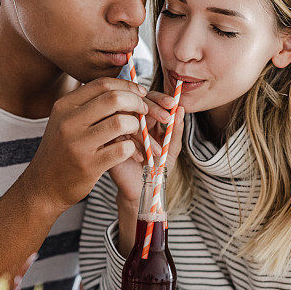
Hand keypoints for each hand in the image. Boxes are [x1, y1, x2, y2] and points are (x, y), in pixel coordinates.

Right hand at [21, 78, 149, 210]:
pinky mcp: (89, 165)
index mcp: (64, 105)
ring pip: (122, 123)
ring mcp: (78, 144)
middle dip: (137, 102)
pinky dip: (132, 148)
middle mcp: (69, 122)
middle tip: (144, 111)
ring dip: (136, 126)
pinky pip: (123, 149)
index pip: (103, 84)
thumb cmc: (62, 150)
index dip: (127, 85)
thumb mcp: (66, 121)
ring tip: (135, 133)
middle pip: (114, 99)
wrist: (44, 185)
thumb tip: (122, 86)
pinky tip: (129, 151)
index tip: (140, 92)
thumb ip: (88, 104)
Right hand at [108, 90, 184, 205]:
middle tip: (167, 119)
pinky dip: (131, 146)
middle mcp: (131, 121)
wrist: (143, 190)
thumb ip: (176, 131)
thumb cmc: (157, 168)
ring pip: (127, 119)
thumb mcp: (172, 149)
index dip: (160, 99)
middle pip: (137, 103)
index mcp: (146, 119)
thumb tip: (181, 109)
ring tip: (157, 152)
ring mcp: (118, 132)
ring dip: (145, 134)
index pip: (150, 99)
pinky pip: (117, 137)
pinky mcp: (108, 144)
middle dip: (154, 109)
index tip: (172, 104)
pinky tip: (140, 158)